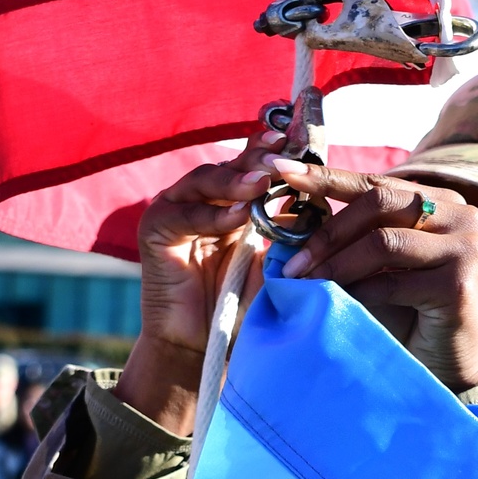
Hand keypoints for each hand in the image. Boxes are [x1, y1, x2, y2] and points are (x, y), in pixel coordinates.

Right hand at [115, 128, 285, 433]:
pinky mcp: (154, 230)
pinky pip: (185, 214)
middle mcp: (204, 201)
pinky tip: (238, 216)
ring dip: (237, 181)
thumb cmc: (244, 310)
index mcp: (233, 204)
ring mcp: (177, 211)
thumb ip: (289, 232)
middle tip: (285, 147)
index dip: (276, 147)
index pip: (255, 166)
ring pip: (207, 183)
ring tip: (264, 181)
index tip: (302, 129)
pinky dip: (212, 216)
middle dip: (259, 156)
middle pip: (232, 166)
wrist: (205, 349)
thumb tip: (323, 201)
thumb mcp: (275, 264)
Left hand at [266, 157, 477, 391]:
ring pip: (383, 241)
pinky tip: (340, 306)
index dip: (327, 177)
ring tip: (306, 284)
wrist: (451, 369)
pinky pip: (391, 282)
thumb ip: (352, 239)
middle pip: (379, 203)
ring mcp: (466, 247)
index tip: (283, 172)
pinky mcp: (459, 284)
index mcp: (443, 201)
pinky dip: (358, 293)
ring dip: (336, 264)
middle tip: (292, 262)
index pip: (376, 184)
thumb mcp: (378, 267)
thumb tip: (289, 218)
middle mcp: (462, 215)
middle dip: (327, 232)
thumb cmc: (410, 318)